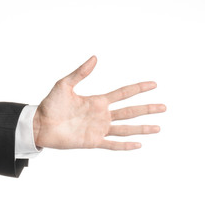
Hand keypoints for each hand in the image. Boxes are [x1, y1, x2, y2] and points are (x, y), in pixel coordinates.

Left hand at [33, 56, 165, 149]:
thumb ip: (80, 73)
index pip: (123, 93)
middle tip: (164, 107)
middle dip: (147, 109)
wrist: (40, 124)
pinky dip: (125, 145)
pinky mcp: (93, 142)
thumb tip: (95, 57)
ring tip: (158, 127)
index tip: (153, 84)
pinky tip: (139, 145)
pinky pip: (113, 144)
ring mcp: (99, 129)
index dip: (138, 88)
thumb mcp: (65, 85)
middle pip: (130, 111)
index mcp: (97, 101)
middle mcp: (102, 115)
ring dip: (142, 128)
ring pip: (126, 129)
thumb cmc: (50, 104)